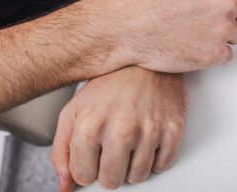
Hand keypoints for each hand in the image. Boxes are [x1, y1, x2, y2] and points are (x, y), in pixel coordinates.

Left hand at [51, 67, 187, 190]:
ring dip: (133, 165)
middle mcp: (121, 128)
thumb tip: (65, 185)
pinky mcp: (173, 128)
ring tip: (131, 142)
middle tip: (112, 149)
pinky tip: (148, 139)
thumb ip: (62, 150)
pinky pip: (162, 165)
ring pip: (138, 176)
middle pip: (111, 181)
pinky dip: (155, 158)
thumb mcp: (75, 110)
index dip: (87, 167)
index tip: (93, 154)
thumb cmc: (111, 83)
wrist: (146, 58)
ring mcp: (150, 129)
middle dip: (110, 169)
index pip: (83, 176)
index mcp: (91, 125)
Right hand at [111, 0, 236, 72]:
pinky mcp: (215, 53)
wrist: (129, 25)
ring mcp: (223, 29)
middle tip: (203, 17)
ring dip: (224, 36)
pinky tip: (193, 45)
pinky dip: (213, 54)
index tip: (213, 1)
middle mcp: (228, 1)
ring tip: (196, 30)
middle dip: (231, 16)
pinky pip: (228, 56)